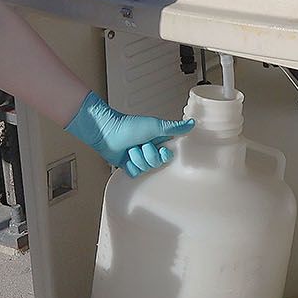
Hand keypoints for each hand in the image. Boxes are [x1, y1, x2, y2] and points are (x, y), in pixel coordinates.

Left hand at [66, 93, 192, 176]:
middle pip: (156, 163)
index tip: (159, 147)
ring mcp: (139, 158)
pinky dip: (129, 165)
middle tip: (140, 144)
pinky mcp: (129, 165)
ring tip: (130, 148)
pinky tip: (125, 157)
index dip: (163, 154)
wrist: (107, 132)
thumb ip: (173, 127)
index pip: (168, 155)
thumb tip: (191, 124)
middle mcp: (150, 150)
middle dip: (147, 154)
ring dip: (136, 158)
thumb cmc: (128, 126)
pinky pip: (135, 173)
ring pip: (145, 169)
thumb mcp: (154, 126)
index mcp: (158, 140)